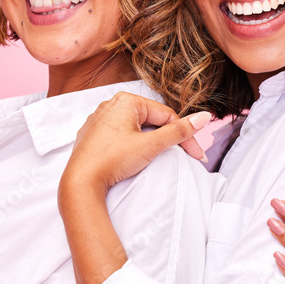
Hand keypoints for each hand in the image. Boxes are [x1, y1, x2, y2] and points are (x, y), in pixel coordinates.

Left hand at [61, 91, 210, 194]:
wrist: (80, 183)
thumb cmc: (113, 160)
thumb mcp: (151, 145)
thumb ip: (180, 131)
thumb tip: (204, 117)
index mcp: (126, 100)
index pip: (167, 115)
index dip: (185, 135)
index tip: (197, 155)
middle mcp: (111, 104)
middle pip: (152, 120)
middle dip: (169, 138)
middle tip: (184, 156)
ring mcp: (99, 120)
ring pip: (137, 127)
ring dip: (152, 141)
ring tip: (161, 157)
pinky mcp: (93, 135)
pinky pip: (121, 134)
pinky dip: (134, 144)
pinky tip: (136, 156)